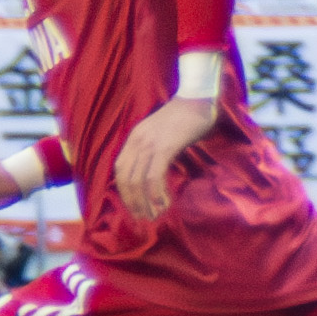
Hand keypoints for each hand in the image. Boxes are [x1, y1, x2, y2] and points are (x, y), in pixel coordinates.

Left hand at [105, 94, 216, 229]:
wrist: (197, 98)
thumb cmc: (184, 117)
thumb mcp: (160, 134)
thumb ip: (153, 150)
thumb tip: (155, 173)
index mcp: (134, 138)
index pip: (119, 169)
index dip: (124, 190)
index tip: (134, 206)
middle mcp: (136, 141)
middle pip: (124, 178)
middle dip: (132, 201)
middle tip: (143, 217)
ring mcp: (149, 143)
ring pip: (137, 180)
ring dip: (144, 202)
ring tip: (154, 215)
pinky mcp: (165, 147)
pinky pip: (154, 175)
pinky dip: (156, 193)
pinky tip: (164, 203)